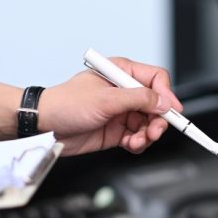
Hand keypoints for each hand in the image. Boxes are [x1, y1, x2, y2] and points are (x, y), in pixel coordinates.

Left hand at [0, 58, 182, 155]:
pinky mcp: (116, 130)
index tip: (172, 111)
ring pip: (149, 123)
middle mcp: (123, 92)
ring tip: (138, 141)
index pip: (156, 79)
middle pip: (156, 105)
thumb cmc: (65, 104)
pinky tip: (131, 145)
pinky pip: (137, 137)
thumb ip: (138, 99)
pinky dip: (138, 143)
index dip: (167, 95)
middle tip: (154, 132)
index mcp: (121, 73)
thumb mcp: (106, 99)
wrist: (44, 126)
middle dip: (159, 120)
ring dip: (148, 135)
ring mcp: (120, 112)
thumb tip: (163, 101)